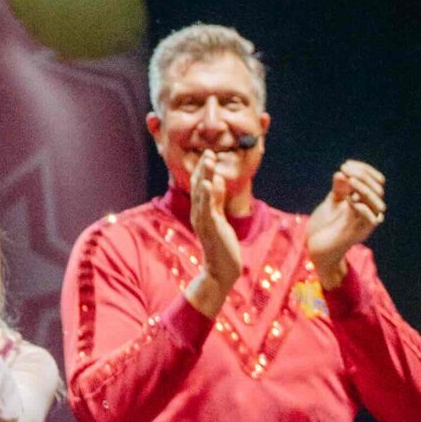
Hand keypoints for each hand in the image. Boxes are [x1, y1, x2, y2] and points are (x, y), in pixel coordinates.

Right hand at [182, 151, 244, 314]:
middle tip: (209, 152)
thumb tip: (216, 180)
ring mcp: (203, 220)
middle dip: (203, 169)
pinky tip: (208, 183)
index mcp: (201, 211)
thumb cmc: (222, 245)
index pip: (200, 186)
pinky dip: (207, 195)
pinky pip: (207, 208)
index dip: (203, 170)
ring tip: (208, 161)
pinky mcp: (210, 227)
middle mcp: (199, 213)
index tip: (209, 154)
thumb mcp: (220, 218)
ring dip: (204, 176)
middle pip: (198, 187)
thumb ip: (216, 200)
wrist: (221, 269)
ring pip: (202, 194)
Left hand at [305, 160, 385, 288]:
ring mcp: (364, 224)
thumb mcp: (331, 204)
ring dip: (364, 189)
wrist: (317, 250)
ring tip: (349, 180)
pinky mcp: (358, 234)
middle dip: (363, 176)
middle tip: (344, 169)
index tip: (346, 164)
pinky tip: (349, 199)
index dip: (364, 171)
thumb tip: (341, 173)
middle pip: (378, 190)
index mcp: (363, 203)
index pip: (375, 182)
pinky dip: (362, 207)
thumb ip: (338, 190)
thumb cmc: (324, 228)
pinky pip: (371, 219)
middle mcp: (368, 212)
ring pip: (377, 204)